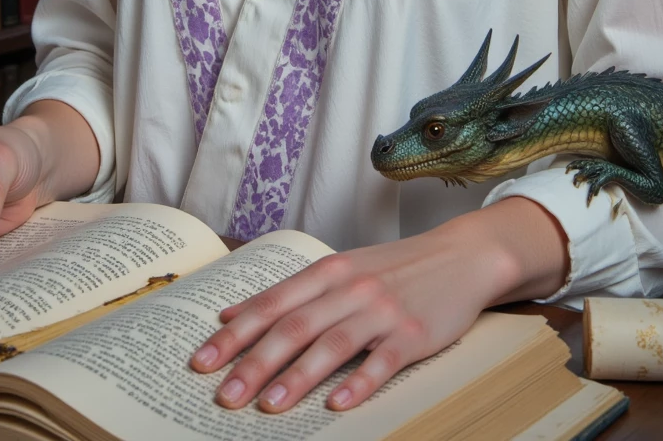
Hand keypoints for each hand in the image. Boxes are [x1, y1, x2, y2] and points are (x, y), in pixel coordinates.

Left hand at [190, 198, 568, 413]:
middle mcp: (351, 287)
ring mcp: (383, 310)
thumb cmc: (394, 267)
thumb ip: (291, 292)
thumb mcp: (341, 269)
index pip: (272, 303)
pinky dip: (360, 383)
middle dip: (254, 362)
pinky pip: (383, 360)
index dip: (235, 333)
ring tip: (268, 406)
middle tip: (223, 396)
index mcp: (329, 270)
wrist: (461, 256)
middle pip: (295, 326)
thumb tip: (233, 311)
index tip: (201, 360)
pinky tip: (337, 405)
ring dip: (298, 377)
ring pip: (333, 344)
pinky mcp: (415, 333)